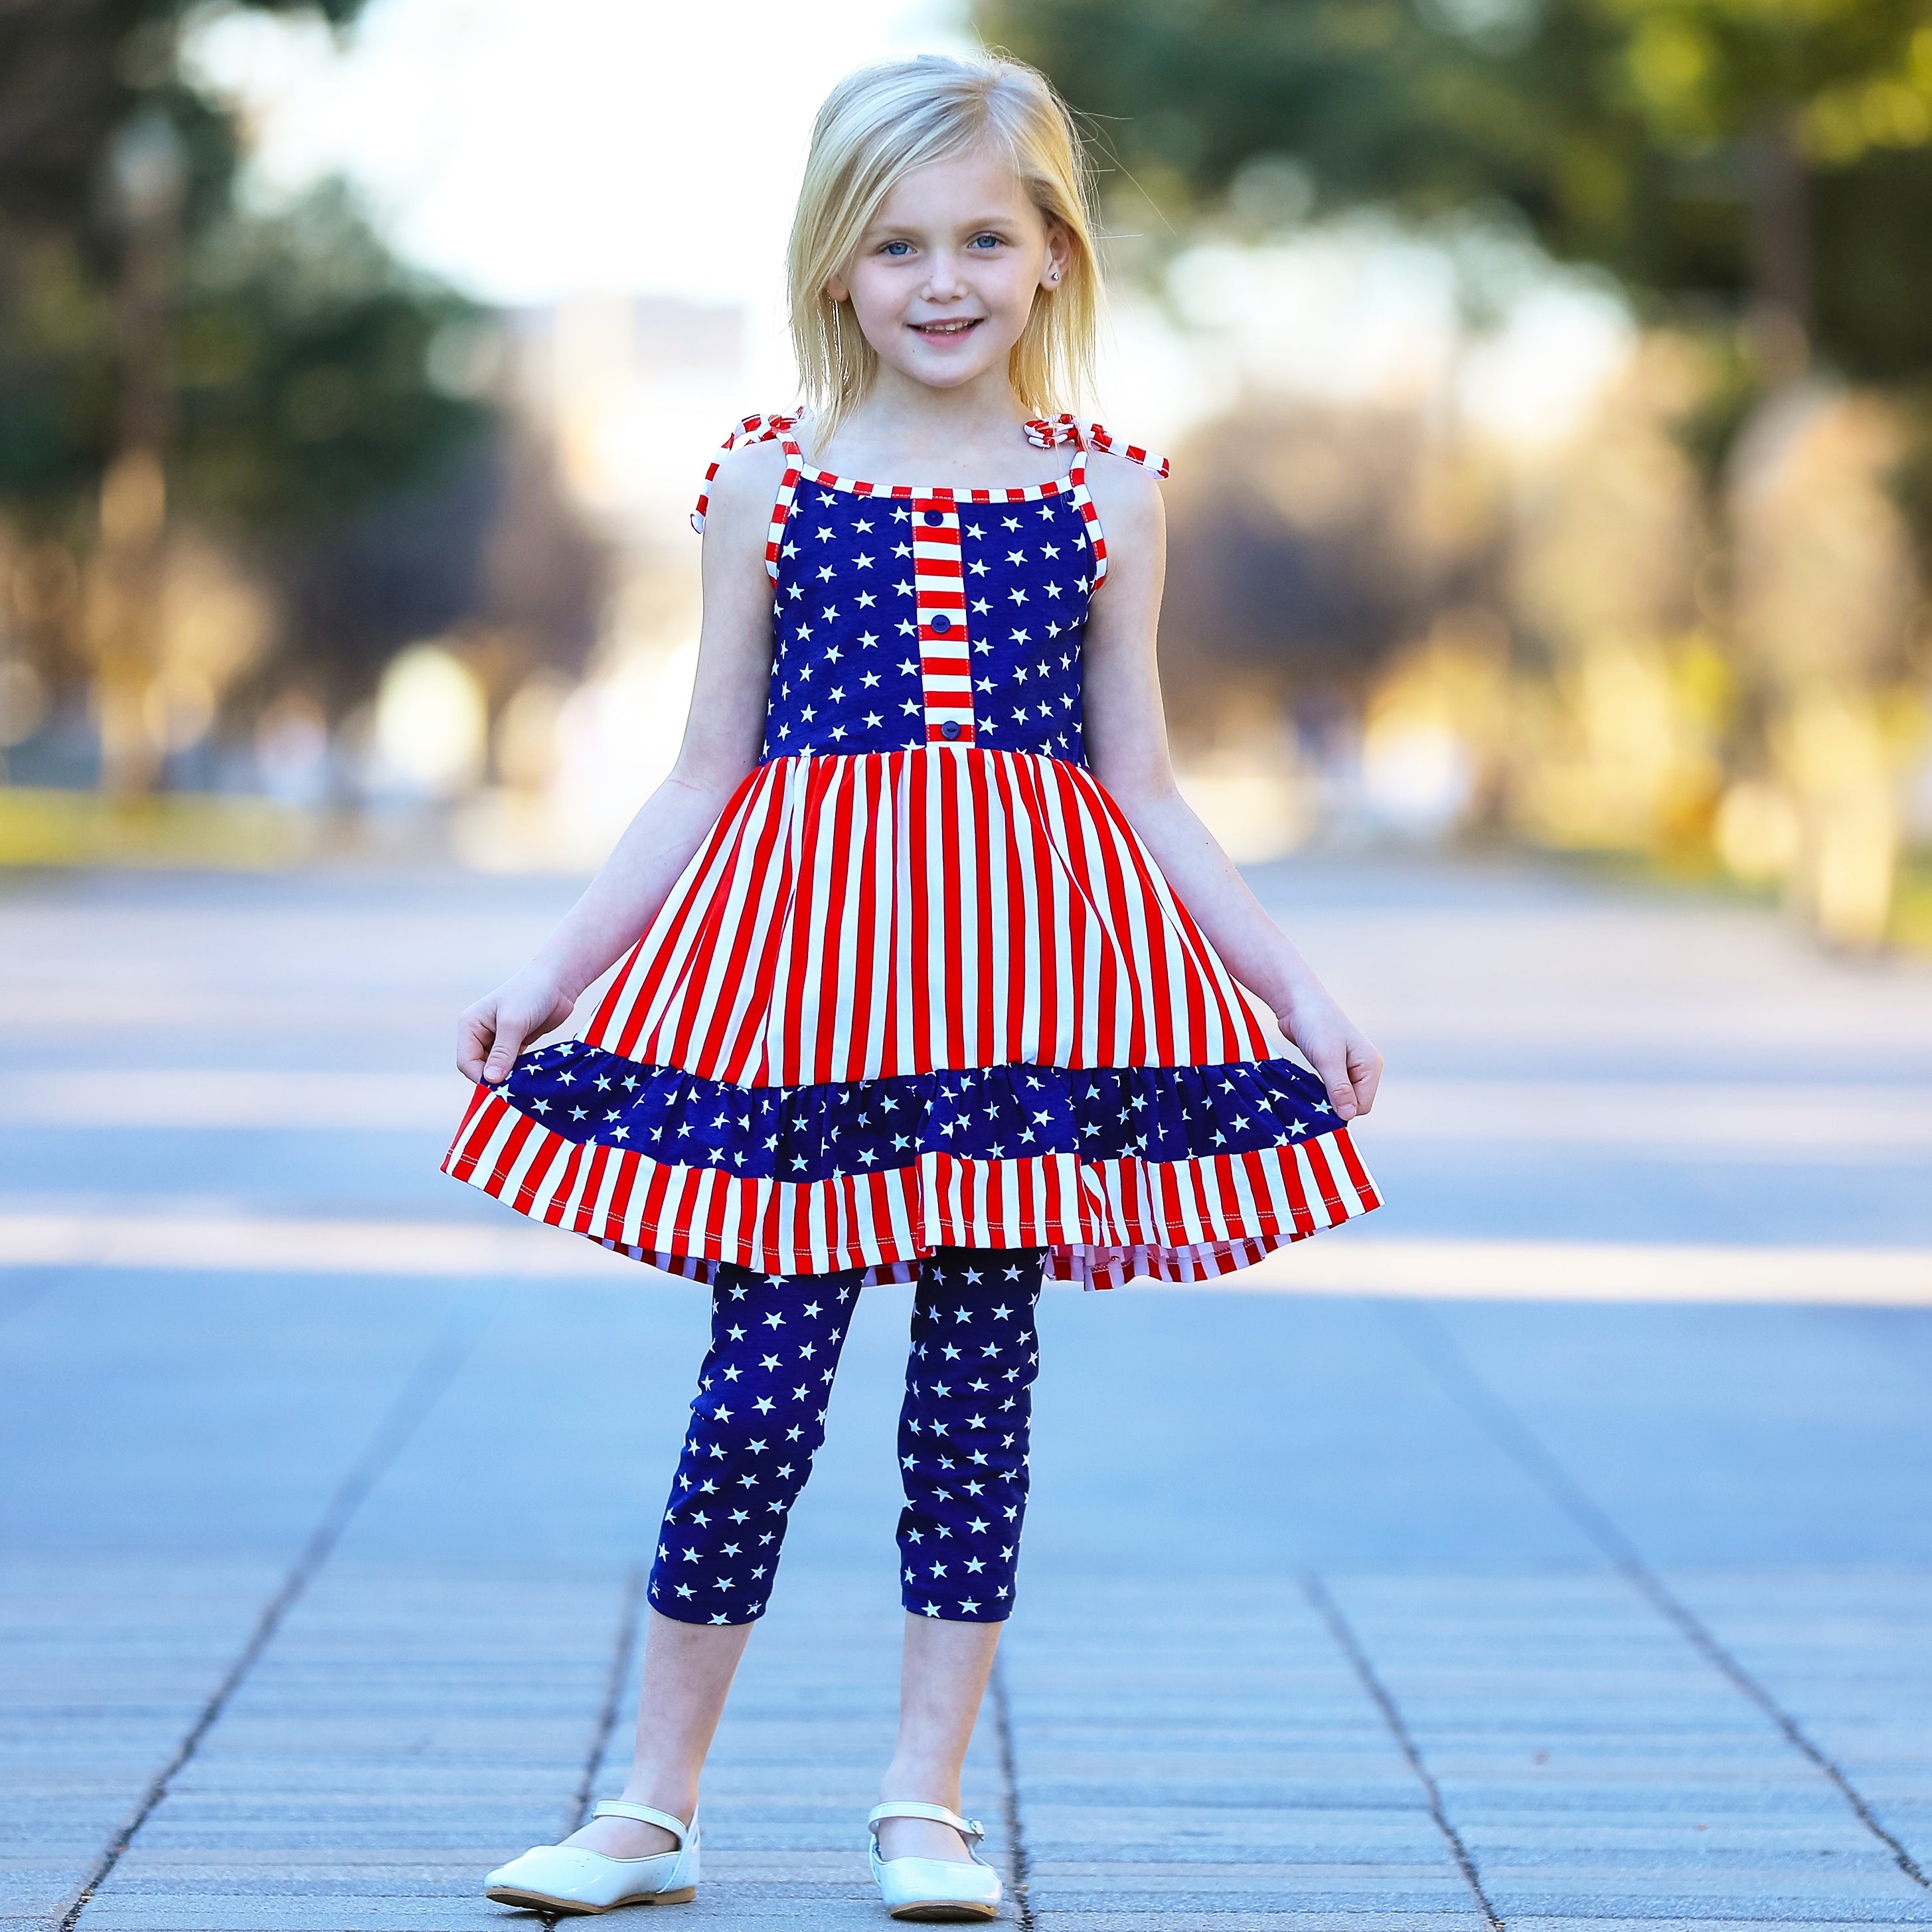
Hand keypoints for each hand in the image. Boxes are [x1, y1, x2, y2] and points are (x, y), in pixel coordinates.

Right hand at [457, 965, 578, 1085]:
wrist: (558, 982)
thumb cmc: (531, 994)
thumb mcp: (514, 1023)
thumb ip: (502, 1052)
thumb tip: (491, 1081)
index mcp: (470, 1025)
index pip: (466, 1061)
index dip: (481, 1077)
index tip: (503, 1088)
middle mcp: (480, 1034)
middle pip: (479, 1068)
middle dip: (495, 1079)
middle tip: (516, 1089)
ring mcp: (497, 1039)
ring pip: (496, 1069)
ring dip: (509, 1077)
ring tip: (524, 1084)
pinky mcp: (515, 1044)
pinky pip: (512, 1066)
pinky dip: (519, 1073)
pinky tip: (530, 1077)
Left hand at [1277, 986, 1381, 1122]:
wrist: (1297, 1001)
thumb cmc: (1315, 1024)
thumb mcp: (1327, 1059)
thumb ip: (1339, 1088)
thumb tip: (1348, 1115)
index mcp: (1371, 1065)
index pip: (1362, 1105)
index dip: (1342, 1108)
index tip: (1319, 1102)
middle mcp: (1364, 1067)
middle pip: (1353, 1103)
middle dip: (1333, 1103)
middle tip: (1310, 1093)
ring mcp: (1350, 1066)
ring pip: (1340, 1096)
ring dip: (1324, 1096)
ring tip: (1308, 1085)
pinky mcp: (1334, 1065)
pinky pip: (1330, 1088)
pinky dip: (1318, 1090)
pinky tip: (1307, 1082)